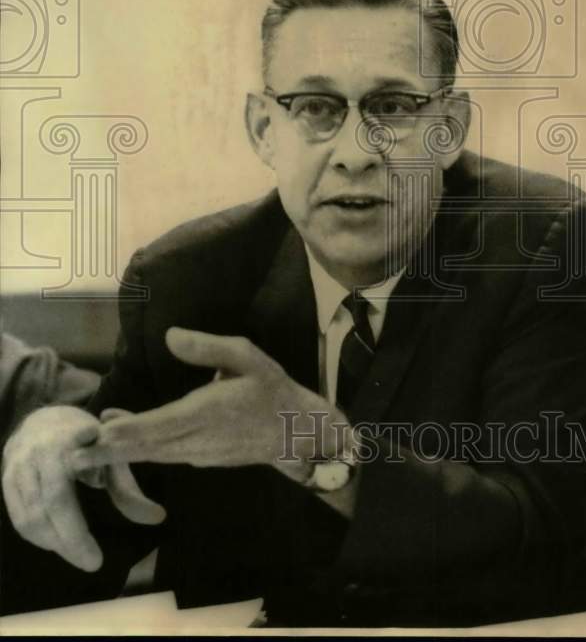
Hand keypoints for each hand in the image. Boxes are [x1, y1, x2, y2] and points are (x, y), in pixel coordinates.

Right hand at [2, 405, 164, 571]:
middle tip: (94, 562)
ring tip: (79, 555)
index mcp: (70, 440)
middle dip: (72, 538)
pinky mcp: (6, 481)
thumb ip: (127, 487)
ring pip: (32, 517)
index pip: (75, 466)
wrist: (44, 420)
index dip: (79, 502)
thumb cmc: (85, 440)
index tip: (96, 502)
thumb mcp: (110, 453)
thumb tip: (158, 517)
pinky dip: (38, 537)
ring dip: (55, 543)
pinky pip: (20, 518)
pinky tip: (58, 544)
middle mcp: (40, 453)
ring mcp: (18, 467)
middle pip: (52, 503)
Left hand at [73, 328, 345, 478]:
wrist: (297, 431)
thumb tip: (171, 336)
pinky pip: (164, 457)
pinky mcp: (202, 460)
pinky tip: (123, 442)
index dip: (128, 429)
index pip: (160, 424)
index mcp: (208, 412)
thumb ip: (209, 347)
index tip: (99, 431)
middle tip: (75, 453)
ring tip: (89, 446)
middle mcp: (199, 439)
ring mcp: (199, 454)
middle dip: (110, 449)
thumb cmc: (272, 389)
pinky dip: (141, 452)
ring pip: (153, 455)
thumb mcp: (248, 357)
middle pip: (147, 447)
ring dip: (120, 452)